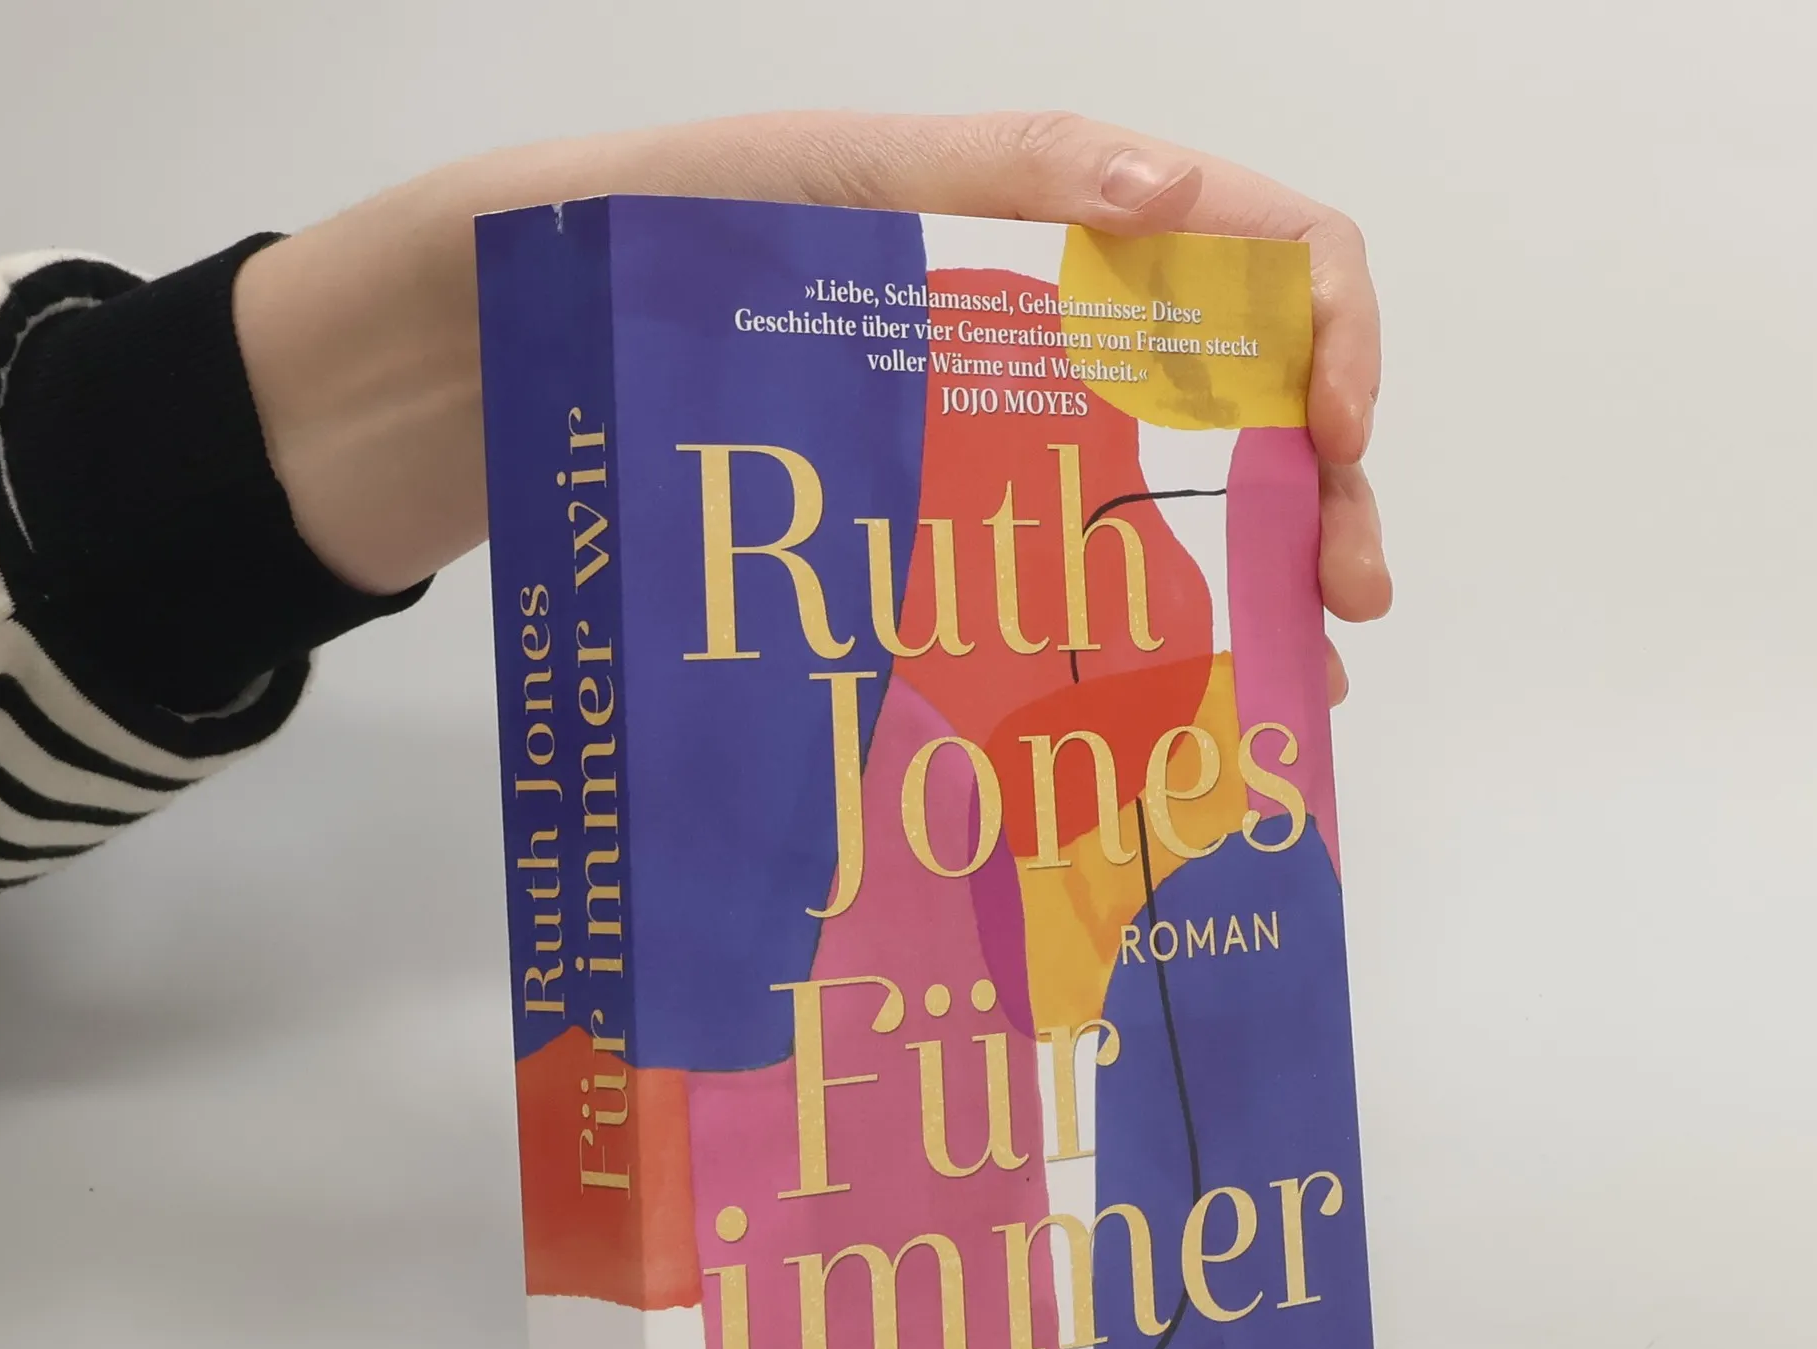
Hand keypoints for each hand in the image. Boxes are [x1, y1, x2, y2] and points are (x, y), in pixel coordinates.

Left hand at [236, 112, 1388, 700]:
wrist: (474, 370)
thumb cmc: (623, 256)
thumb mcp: (808, 187)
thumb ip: (991, 174)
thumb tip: (1182, 194)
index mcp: (1030, 223)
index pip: (1253, 249)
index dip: (1332, 333)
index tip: (1340, 443)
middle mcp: (1030, 338)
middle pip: (1236, 398)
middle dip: (1323, 491)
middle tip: (1343, 607)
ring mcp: (979, 445)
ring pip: (1166, 502)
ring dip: (1253, 581)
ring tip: (1289, 684)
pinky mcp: (919, 536)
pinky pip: (1059, 579)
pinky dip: (1141, 635)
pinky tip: (1175, 705)